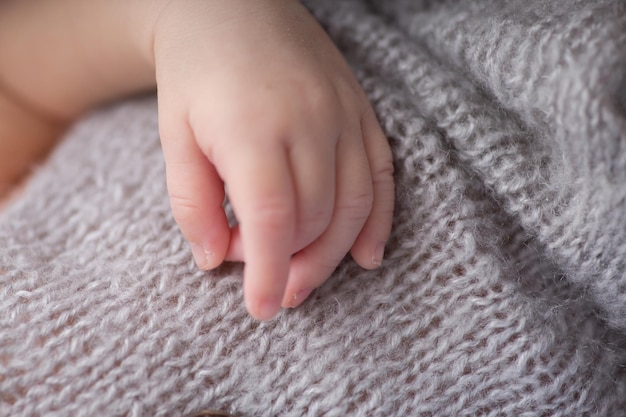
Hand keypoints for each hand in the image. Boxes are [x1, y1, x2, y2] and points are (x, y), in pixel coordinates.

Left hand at [153, 0, 393, 319]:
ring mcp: (342, 113)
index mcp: (253, 128)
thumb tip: (215, 259)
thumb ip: (192, 203)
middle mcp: (308, 120)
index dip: (268, 272)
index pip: (272, 219)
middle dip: (291, 263)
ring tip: (304, 278)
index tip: (261, 308)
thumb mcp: (174, 136)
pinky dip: (378, 219)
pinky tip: (368, 254)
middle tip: (264, 276)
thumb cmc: (195, 74)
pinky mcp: (360, 110)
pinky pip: (382, 173)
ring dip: (332, 254)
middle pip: (316, 218)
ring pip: (354, 204)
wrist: (229, 6)